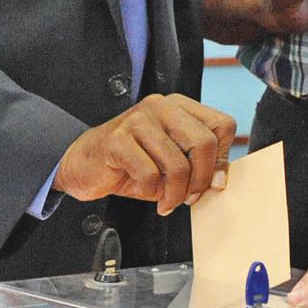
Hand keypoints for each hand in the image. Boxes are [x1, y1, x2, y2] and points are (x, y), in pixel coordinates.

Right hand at [55, 93, 235, 214]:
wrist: (84, 164)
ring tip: (167, 201)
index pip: (222, 125)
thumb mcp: (171, 161)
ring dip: (175, 193)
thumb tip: (220, 181)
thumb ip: (197, 164)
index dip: (222, 159)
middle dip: (200, 180)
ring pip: (178, 164)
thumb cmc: (131, 163)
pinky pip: (149, 173)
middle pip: (204, 143)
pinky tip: (144, 191)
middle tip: (189, 197)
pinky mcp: (117, 140)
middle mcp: (160, 106)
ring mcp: (137, 120)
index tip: (212, 181)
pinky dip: (151, 191)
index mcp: (179, 106)